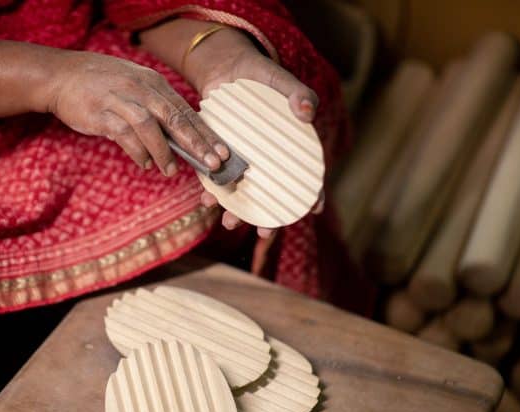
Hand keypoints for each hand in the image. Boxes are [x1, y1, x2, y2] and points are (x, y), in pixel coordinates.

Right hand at [45, 51, 228, 175]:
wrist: (61, 76)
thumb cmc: (103, 86)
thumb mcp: (135, 88)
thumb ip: (157, 109)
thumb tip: (182, 138)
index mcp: (154, 84)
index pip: (186, 111)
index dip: (205, 133)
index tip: (223, 153)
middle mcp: (140, 89)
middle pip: (174, 118)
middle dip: (196, 143)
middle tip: (212, 164)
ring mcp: (120, 100)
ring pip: (150, 127)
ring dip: (163, 151)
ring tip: (171, 170)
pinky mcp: (101, 113)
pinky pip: (124, 135)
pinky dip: (137, 152)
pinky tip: (144, 164)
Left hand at [187, 31, 324, 237]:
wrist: (226, 69)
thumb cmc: (262, 76)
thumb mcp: (280, 80)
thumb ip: (298, 93)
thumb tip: (307, 111)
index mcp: (292, 148)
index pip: (309, 175)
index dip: (313, 194)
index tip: (313, 210)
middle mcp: (269, 162)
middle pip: (274, 195)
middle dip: (270, 219)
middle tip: (265, 233)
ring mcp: (246, 162)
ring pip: (245, 193)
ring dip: (237, 212)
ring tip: (229, 223)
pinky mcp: (223, 158)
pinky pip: (218, 180)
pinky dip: (212, 192)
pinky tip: (206, 199)